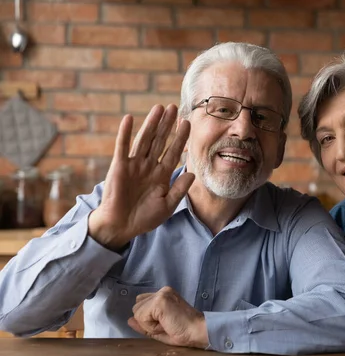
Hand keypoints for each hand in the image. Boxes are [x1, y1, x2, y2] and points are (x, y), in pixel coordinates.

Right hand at [88, 104, 194, 249]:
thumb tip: (192, 174)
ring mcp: (134, 165)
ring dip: (151, 124)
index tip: (187, 123)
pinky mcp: (119, 167)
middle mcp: (149, 166)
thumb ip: (179, 189)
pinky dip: (125, 133)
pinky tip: (129, 119)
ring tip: (158, 108)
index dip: (180, 138)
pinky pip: (122, 147)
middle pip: (160, 141)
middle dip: (167, 125)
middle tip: (174, 107)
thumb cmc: (144, 218)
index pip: (173, 152)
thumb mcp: (167, 205)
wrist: (121, 226)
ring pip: (144, 140)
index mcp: (162, 175)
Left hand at [128, 287, 207, 347]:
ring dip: (148, 324)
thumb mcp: (159, 328)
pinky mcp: (159, 300)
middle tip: (166, 324)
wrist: (198, 331)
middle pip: (136, 308)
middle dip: (147, 321)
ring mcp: (160, 294)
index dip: (148, 318)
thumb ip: (143, 323)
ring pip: (137, 313)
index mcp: (163, 294)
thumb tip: (128, 320)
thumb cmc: (183, 332)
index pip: (141, 304)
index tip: (165, 323)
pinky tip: (165, 324)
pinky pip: (141, 317)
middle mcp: (161, 290)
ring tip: (166, 324)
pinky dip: (150, 326)